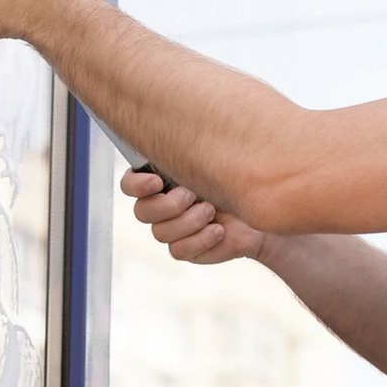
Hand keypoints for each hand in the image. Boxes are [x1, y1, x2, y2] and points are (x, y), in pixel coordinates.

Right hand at [122, 168, 267, 263]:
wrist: (256, 214)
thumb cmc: (233, 182)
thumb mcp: (213, 162)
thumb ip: (190, 155)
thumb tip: (177, 136)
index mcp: (160, 182)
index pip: (130, 185)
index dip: (137, 185)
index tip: (157, 181)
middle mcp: (160, 207)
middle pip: (142, 212)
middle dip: (170, 205)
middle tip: (194, 195)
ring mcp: (171, 230)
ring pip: (161, 233)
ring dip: (190, 221)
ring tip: (212, 211)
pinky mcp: (184, 250)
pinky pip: (178, 250)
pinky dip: (201, 239)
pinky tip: (218, 230)